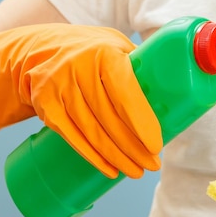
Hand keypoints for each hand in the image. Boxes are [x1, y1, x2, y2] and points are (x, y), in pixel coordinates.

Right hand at [0, 23, 161, 177]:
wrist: (37, 50)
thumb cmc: (91, 51)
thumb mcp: (115, 44)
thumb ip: (141, 62)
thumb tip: (177, 88)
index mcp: (104, 53)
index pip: (125, 93)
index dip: (141, 122)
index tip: (156, 145)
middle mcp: (78, 69)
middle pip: (110, 119)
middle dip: (134, 147)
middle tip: (153, 165)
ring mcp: (59, 89)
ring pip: (92, 132)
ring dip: (117, 157)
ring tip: (137, 171)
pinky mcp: (46, 106)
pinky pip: (73, 138)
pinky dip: (93, 157)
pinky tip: (110, 170)